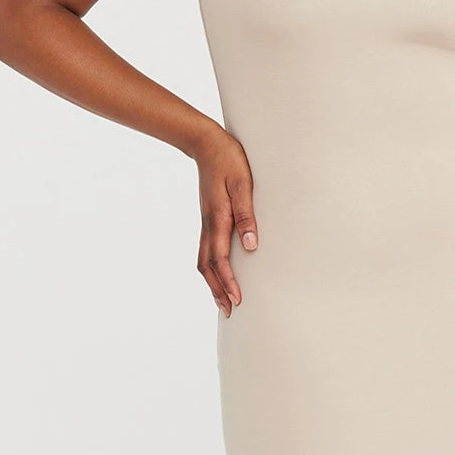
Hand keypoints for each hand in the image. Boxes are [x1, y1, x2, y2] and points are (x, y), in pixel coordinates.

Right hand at [191, 123, 258, 315]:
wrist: (206, 143)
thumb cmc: (229, 161)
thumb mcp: (243, 184)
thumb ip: (247, 214)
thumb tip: (251, 245)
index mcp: (217, 218)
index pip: (220, 259)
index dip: (228, 281)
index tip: (238, 299)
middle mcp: (208, 224)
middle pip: (207, 266)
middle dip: (217, 290)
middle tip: (229, 311)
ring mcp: (206, 221)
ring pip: (203, 260)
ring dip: (212, 282)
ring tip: (223, 300)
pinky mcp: (208, 217)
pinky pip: (205, 249)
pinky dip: (210, 267)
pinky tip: (218, 273)